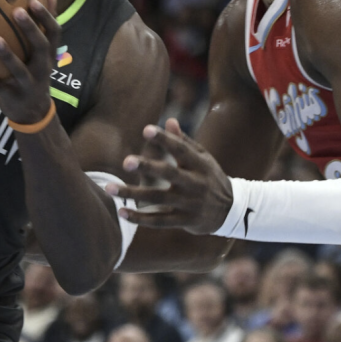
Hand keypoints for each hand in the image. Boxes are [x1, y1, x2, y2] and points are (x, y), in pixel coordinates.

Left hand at [0, 0, 60, 124]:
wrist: (33, 112)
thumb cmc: (35, 72)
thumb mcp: (44, 52)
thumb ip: (45, 25)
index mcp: (49, 55)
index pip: (54, 33)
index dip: (46, 16)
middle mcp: (42, 68)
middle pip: (40, 47)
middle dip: (30, 29)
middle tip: (17, 11)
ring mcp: (28, 84)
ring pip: (19, 69)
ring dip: (7, 55)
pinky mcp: (12, 97)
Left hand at [109, 121, 233, 234]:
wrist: (231, 211)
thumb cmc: (211, 178)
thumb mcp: (204, 158)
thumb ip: (184, 141)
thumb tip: (168, 121)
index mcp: (200, 165)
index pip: (182, 150)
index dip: (166, 140)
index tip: (146, 130)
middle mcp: (196, 184)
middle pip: (169, 174)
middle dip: (148, 167)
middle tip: (126, 161)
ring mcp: (190, 204)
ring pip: (158, 199)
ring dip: (133, 193)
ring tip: (109, 188)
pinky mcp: (184, 221)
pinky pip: (159, 221)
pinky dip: (140, 218)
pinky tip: (121, 212)